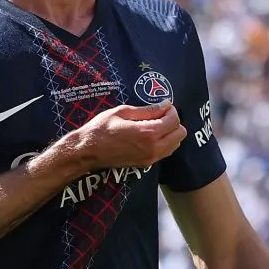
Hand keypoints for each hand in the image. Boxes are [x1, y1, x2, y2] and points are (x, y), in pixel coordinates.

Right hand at [69, 100, 185, 171]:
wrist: (88, 151)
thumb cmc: (101, 128)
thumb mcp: (123, 112)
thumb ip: (147, 110)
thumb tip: (165, 104)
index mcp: (148, 133)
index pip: (174, 120)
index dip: (171, 110)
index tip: (163, 106)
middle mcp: (154, 148)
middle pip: (180, 133)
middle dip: (173, 122)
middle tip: (160, 115)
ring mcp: (151, 158)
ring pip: (176, 144)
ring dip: (170, 133)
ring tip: (155, 125)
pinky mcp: (146, 164)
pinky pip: (166, 152)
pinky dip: (165, 142)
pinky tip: (151, 135)